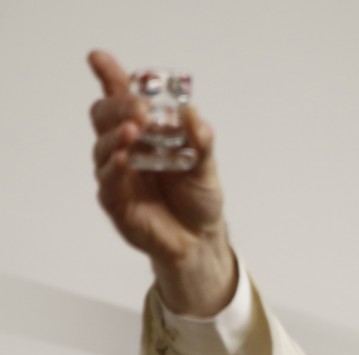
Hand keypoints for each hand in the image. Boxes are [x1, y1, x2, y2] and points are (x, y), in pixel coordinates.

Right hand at [88, 50, 236, 315]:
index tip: (99, 59)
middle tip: (142, 110)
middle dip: (120, 107)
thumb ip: (201, 140)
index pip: (122, 98)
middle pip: (105, 116)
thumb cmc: (199, 198)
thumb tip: (191, 113)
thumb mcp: (207, 165)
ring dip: (116, 135)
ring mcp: (118, 174)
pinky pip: (108, 181)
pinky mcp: (116, 201)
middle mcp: (126, 148)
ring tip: (134, 130)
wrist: (201, 238)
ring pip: (103, 146)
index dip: (109, 76)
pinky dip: (114, 167)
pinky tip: (124, 158)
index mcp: (146, 132)